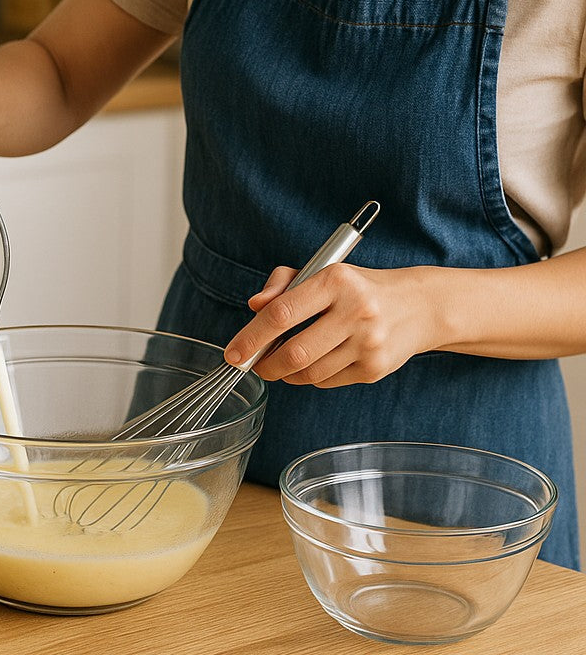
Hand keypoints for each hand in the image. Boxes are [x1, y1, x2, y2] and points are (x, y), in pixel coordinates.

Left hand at [223, 263, 441, 387]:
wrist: (419, 306)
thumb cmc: (358, 288)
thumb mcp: (323, 272)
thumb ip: (283, 284)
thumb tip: (254, 306)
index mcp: (336, 280)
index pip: (282, 313)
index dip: (252, 337)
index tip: (234, 353)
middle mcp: (356, 311)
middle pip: (294, 352)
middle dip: (266, 364)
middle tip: (256, 365)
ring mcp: (369, 343)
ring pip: (309, 372)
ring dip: (287, 373)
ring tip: (284, 362)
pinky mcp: (376, 368)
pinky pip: (327, 382)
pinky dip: (311, 378)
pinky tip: (314, 364)